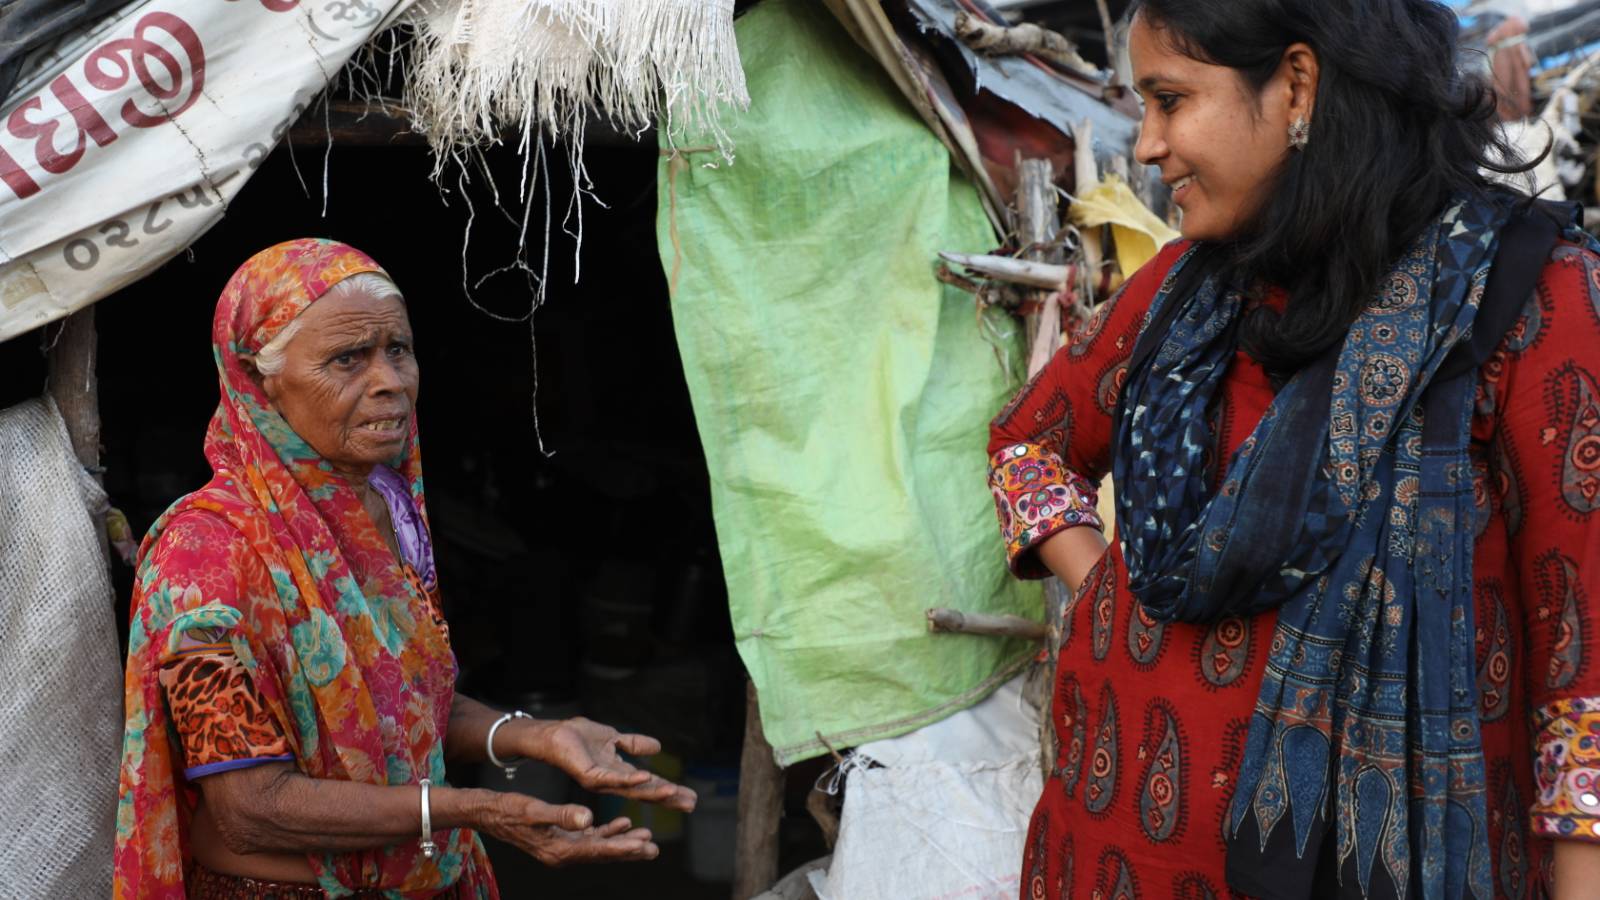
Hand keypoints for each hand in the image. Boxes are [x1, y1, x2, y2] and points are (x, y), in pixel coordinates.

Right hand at [474, 793, 658, 866]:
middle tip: (653, 848)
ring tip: (645, 837)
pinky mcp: (562, 838)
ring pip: (599, 846)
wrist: (489, 813)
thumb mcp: (534, 811)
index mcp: (558, 850)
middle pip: (602, 853)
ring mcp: (563, 847)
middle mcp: (563, 854)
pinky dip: (607, 832)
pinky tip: (622, 824)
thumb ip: (562, 815)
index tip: (642, 845)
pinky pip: (590, 839)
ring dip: (622, 841)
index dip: (621, 847)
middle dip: (628, 850)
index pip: (596, 851)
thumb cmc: (508, 811)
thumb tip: (588, 818)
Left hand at [538, 717, 697, 812]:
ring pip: (632, 788)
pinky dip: (630, 778)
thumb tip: (658, 748)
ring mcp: (601, 780)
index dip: (670, 791)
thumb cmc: (578, 737)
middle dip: (668, 798)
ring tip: (675, 793)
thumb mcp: (614, 738)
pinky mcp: (589, 775)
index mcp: (619, 773)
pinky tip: (646, 777)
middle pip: (645, 792)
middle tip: (691, 804)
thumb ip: (633, 744)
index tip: (692, 798)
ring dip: (654, 791)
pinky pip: (612, 778)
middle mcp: (612, 781)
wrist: (553, 734)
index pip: (649, 785)